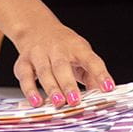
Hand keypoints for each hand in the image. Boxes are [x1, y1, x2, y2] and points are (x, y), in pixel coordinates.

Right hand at [0, 0, 114, 108]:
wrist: (37, 28)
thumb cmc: (64, 47)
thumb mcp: (82, 54)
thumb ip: (91, 74)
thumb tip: (100, 94)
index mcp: (77, 47)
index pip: (91, 60)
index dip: (101, 74)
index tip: (108, 88)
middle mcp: (57, 49)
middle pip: (62, 66)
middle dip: (68, 84)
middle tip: (75, 101)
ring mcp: (39, 54)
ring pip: (44, 71)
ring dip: (51, 88)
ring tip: (58, 103)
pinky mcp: (24, 62)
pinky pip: (25, 76)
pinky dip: (29, 90)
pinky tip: (36, 102)